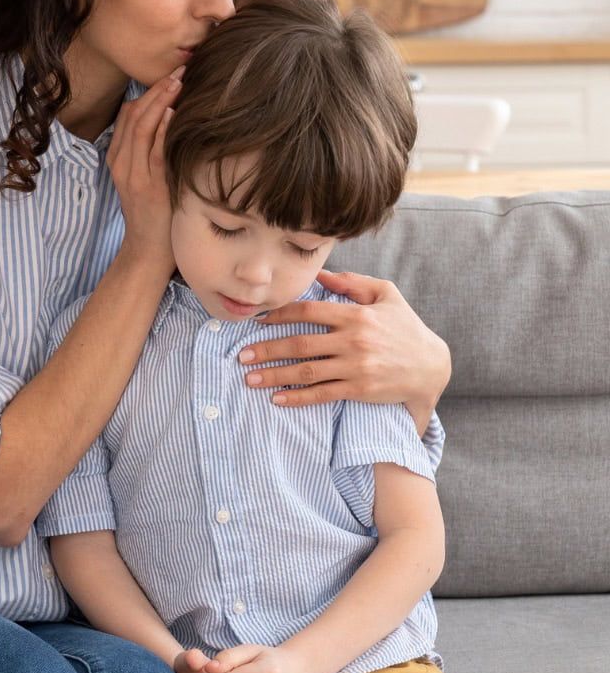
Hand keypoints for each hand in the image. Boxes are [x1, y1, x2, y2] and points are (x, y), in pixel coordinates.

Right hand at [106, 67, 182, 267]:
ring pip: (141, 128)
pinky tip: (174, 112)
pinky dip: (162, 129)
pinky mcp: (149, 186)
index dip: (147, 91)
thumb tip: (165, 118)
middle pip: (134, 116)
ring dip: (160, 102)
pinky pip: (153, 151)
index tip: (169, 74)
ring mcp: (133, 174)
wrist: (148, 249)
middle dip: (156, 89)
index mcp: (118, 158)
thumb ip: (149, 150)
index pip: (128, 115)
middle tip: (179, 70)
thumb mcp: (145, 177)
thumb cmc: (154, 212)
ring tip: (179, 82)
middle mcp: (121, 163)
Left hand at [238, 268, 451, 420]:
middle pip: (300, 344)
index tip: (258, 319)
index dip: (279, 315)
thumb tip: (321, 274)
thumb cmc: (405, 327)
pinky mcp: (359, 390)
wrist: (431, 367)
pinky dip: (297, 397)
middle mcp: (353, 341)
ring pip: (307, 371)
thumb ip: (353, 283)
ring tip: (250, 378)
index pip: (308, 312)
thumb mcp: (386, 295)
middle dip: (267, 349)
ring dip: (275, 375)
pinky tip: (277, 399)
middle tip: (242, 356)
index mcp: (356, 315)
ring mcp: (356, 367)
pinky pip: (322, 394)